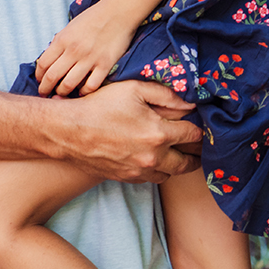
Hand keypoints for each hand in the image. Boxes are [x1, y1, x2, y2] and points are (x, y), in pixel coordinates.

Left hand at [32, 4, 134, 96]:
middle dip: (45, 88)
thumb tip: (49, 60)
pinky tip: (82, 91)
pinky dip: (84, 92)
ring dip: (62, 92)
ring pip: (69, 84)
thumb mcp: (69, 28)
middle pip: (52, 76)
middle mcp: (73, 50)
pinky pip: (91, 85)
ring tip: (61, 94)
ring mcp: (89, 59)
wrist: (117, 12)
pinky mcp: (105, 65)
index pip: (43, 63)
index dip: (38, 75)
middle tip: (45, 93)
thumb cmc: (92, 19)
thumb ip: (59, 43)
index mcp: (62, 40)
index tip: (39, 81)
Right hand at [49, 81, 201, 183]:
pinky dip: (156, 170)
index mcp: (158, 133)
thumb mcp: (133, 89)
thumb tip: (190, 104)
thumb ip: (165, 95)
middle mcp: (153, 157)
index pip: (194, 136)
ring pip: (171, 174)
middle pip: (188, 162)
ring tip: (174, 152)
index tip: (199, 126)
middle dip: (195, 153)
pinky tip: (151, 158)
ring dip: (176, 164)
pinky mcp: (127, 178)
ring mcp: (140, 170)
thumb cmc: (99, 106)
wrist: (68, 131)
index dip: (200, 130)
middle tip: (195, 146)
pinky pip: (151, 179)